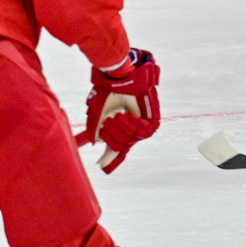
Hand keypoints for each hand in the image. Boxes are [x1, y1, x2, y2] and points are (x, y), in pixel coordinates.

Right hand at [86, 48, 160, 172]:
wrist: (121, 80)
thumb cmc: (110, 94)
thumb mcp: (99, 114)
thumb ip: (96, 129)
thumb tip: (96, 143)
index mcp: (119, 129)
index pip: (116, 147)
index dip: (109, 157)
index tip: (101, 166)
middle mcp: (130, 130)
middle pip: (118, 146)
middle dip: (110, 134)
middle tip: (109, 120)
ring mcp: (140, 127)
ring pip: (127, 140)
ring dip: (118, 127)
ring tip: (119, 114)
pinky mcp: (150, 122)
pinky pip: (137, 132)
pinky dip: (128, 123)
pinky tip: (127, 114)